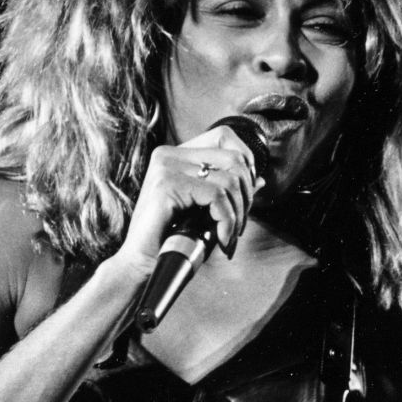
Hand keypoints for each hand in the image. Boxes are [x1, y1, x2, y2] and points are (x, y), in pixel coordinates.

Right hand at [112, 122, 263, 275]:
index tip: (246, 195)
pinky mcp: (167, 185)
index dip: (245, 161)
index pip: (224, 136)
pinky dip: (227, 221)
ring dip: (237, 214)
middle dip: (246, 196)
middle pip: (233, 158)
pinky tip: (221, 239)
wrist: (141, 265)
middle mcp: (168, 155)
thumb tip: (260, 180)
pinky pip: (217, 196)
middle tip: (238, 224)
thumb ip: (229, 192)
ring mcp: (166, 167)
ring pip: (229, 180)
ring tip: (229, 236)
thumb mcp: (206, 211)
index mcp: (175, 155)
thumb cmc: (172, 239)